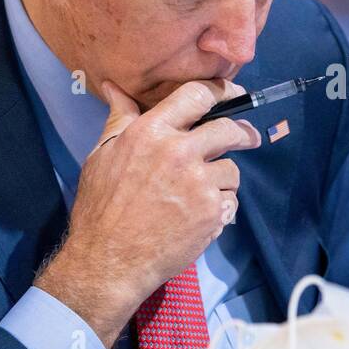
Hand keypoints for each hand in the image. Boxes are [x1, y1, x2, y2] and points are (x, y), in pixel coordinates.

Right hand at [35, 77, 260, 348]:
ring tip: (202, 194)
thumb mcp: (102, 155)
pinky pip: (231, 200)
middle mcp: (179, 152)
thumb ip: (120, 118)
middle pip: (229, 129)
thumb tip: (115, 87)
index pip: (197, 95)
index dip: (221, 91)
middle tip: (248, 138)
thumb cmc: (101, 208)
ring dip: (223, 178)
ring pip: (232, 169)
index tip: (233, 96)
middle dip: (242, 133)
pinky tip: (200, 216)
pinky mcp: (212, 211)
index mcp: (151, 132)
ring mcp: (200, 183)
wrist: (110, 261)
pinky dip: (221, 207)